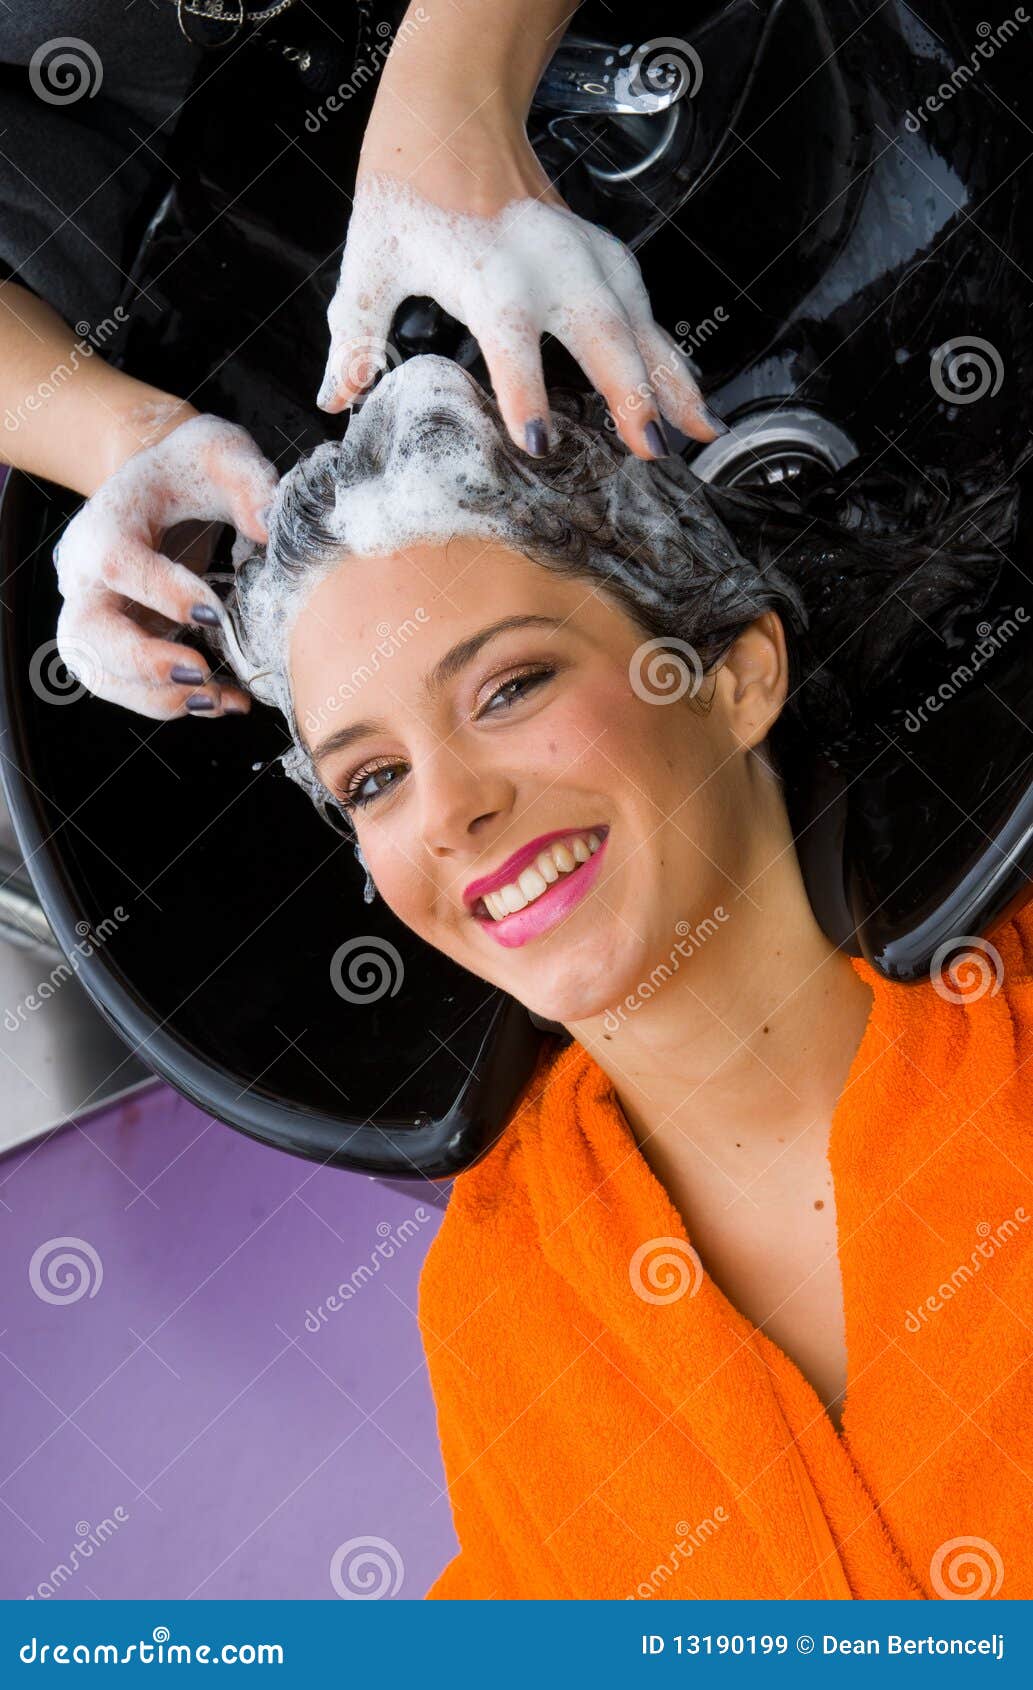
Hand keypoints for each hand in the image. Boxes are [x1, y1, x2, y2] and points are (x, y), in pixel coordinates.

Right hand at [52, 414, 277, 719]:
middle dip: (142, 663)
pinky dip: (175, 703)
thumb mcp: (221, 452)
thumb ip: (247, 479)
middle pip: (87, 632)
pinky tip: (226, 701)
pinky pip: (133, 688)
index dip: (161, 592)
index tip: (214, 615)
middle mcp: (86, 576)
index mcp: (105, 523)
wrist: (162, 488)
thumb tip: (269, 526)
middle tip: (201, 676)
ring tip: (217, 701)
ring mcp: (97, 616)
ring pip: (101, 673)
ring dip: (156, 698)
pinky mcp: (118, 647)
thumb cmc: (190, 470)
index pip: (116, 562)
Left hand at [318, 166, 725, 461]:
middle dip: (632, 392)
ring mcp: (583, 255)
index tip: (538, 440)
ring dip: (673, 377)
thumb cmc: (407, 187)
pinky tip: (687, 393)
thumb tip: (334, 398)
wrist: (452, 110)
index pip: (510, 337)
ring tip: (700, 432)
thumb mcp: (370, 260)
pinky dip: (671, 351)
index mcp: (488, 268)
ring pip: (641, 321)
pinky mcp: (602, 254)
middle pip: (601, 331)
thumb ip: (354, 333)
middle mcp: (547, 262)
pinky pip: (647, 309)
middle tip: (653, 450)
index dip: (524, 389)